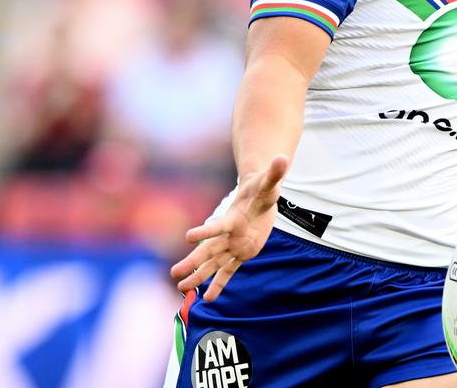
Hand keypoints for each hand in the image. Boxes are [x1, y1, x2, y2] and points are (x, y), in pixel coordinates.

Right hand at [169, 154, 289, 301]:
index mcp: (233, 218)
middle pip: (208, 250)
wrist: (258, 197)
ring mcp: (232, 245)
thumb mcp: (270, 183)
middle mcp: (228, 234)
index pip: (217, 226)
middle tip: (175, 273)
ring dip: (199, 276)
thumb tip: (282, 157)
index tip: (188, 238)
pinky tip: (208, 299)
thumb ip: (275, 173)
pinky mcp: (241, 254)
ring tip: (182, 289)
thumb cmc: (263, 189)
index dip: (205, 231)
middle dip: (193, 262)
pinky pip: (228, 271)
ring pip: (213, 264)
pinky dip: (219, 284)